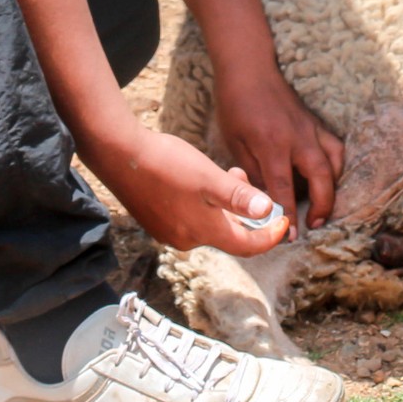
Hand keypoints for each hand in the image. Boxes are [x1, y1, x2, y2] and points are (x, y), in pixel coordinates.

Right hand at [83, 124, 295, 256]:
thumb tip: (268, 212)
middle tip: (243, 177)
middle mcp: (187, 239)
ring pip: (209, 223)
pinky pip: (190, 218)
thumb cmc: (167, 164)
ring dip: (223, 204)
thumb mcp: (210, 178)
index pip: (248, 246)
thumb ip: (239, 198)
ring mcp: (169, 232)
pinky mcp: (156, 221)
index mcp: (205, 232)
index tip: (283, 220)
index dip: (270, 236)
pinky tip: (197, 179)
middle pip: (229, 234)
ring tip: (222, 172)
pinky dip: (204, 204)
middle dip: (244, 211)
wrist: (119, 155)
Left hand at [214, 68, 344, 229]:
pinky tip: (328, 177)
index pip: (283, 188)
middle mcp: (297, 137)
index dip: (288, 215)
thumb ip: (252, 171)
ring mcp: (310, 128)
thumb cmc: (235, 105)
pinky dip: (336, 165)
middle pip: (320, 177)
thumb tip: (266, 198)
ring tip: (324, 205)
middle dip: (322, 205)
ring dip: (333, 187)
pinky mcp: (315, 122)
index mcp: (271, 144)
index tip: (290, 236)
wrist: (249, 68)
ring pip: (334, 161)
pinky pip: (335, 147)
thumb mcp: (234, 142)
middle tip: (315, 225)